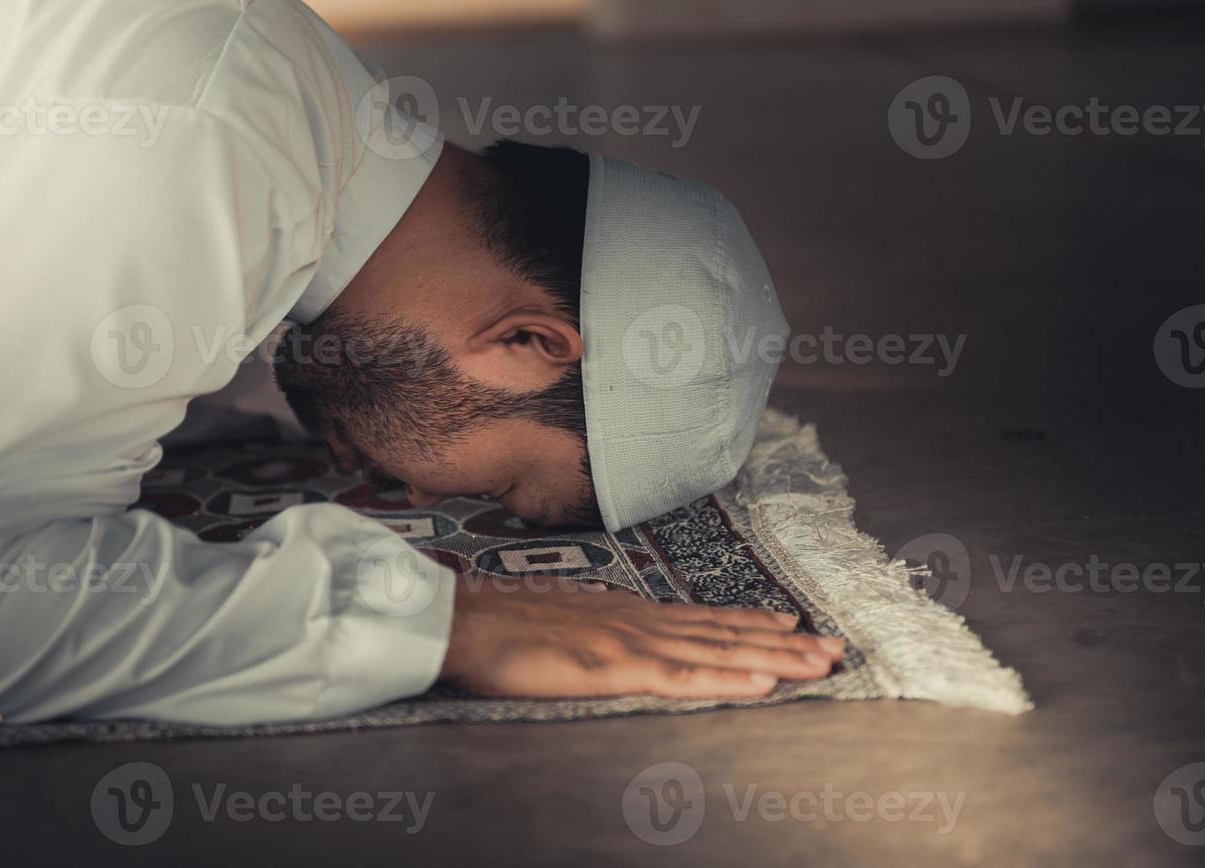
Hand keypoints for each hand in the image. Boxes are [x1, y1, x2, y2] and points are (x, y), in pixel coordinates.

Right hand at [439, 576, 843, 699]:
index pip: (701, 620)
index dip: (750, 624)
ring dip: (774, 657)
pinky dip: (726, 677)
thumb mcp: (559, 623)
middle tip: (835, 647)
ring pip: (717, 652)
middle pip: (723, 633)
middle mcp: (638, 623)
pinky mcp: (613, 668)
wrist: (459, 620)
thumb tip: (612, 636)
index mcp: (625, 614)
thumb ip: (593, 630)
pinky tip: (762, 680)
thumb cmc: (499, 624)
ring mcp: (629, 643)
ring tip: (820, 662)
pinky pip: (680, 678)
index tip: (792, 625)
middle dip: (784, 642)